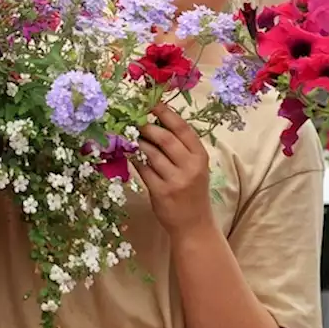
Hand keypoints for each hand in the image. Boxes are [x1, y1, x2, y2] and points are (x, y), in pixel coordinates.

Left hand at [135, 103, 215, 237]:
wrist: (194, 224)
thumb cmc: (192, 191)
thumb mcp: (193, 167)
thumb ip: (179, 148)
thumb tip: (152, 123)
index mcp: (200, 156)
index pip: (182, 129)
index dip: (165, 113)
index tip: (150, 103)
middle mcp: (191, 166)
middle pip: (165, 139)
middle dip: (147, 127)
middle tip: (133, 119)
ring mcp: (176, 180)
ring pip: (151, 154)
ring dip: (137, 142)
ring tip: (128, 135)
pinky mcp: (161, 192)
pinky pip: (143, 170)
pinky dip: (134, 159)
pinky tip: (128, 154)